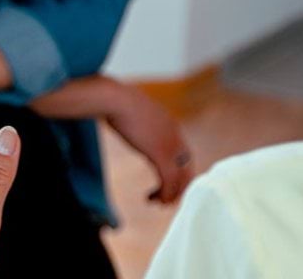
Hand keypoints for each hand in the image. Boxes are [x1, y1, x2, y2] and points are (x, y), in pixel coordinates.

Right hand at [103, 83, 193, 203]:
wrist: (115, 99)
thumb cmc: (116, 101)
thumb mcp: (133, 110)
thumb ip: (137, 119)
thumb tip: (124, 119)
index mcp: (171, 125)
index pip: (184, 154)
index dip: (179, 170)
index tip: (168, 180)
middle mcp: (176, 137)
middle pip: (188, 167)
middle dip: (180, 185)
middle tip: (169, 197)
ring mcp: (170, 146)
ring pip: (181, 177)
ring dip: (171, 193)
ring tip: (160, 203)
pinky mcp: (160, 155)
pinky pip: (169, 180)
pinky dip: (164, 193)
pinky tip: (154, 199)